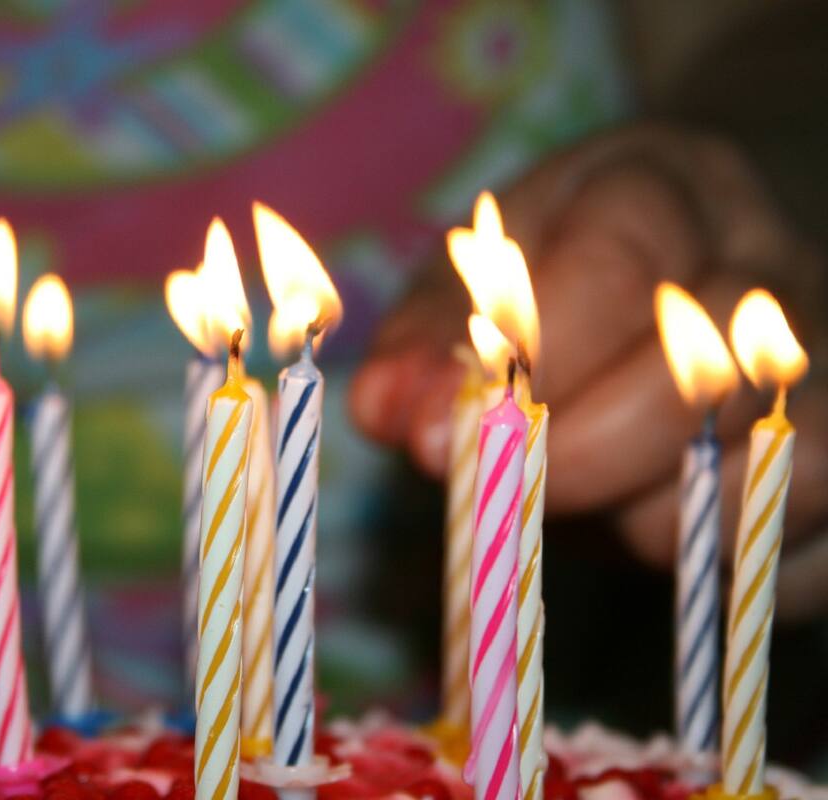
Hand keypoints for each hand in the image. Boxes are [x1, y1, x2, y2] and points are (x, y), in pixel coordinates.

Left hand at [349, 124, 827, 620]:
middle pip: (709, 365)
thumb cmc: (566, 276)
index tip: (439, 442)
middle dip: (587, 454)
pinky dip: (724, 565)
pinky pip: (812, 542)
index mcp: (667, 185)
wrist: (697, 267)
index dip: (526, 364)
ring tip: (591, 506)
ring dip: (657, 517)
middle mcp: (772, 260)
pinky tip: (654, 530)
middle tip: (508, 491)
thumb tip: (385, 411)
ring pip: (785, 459)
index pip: (617, 263)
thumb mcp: (482, 278)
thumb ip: (429, 338)